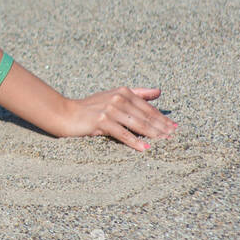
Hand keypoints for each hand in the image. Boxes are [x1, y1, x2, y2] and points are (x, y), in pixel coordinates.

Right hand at [53, 87, 178, 150]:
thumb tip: (159, 91)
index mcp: (123, 91)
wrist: (65, 113)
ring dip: (152, 135)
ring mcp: (109, 109)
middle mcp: (117, 98)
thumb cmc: (90, 107)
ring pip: (137, 124)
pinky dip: (134, 142)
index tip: (174, 127)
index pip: (148, 107)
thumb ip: (137, 94)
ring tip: (164, 143)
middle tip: (174, 137)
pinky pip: (122, 134)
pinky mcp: (101, 121)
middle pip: (145, 116)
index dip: (162, 117)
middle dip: (161, 127)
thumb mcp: (113, 96)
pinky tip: (144, 148)